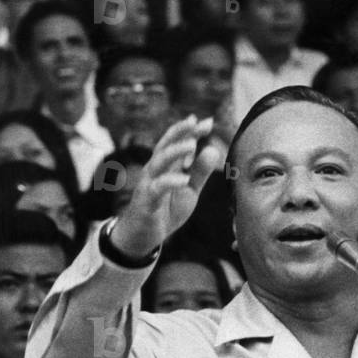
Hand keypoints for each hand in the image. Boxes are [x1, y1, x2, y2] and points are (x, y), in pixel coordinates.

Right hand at [110, 115, 219, 257]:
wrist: (143, 236)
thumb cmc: (166, 209)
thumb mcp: (189, 190)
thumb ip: (200, 172)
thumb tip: (213, 149)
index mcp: (166, 165)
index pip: (177, 143)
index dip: (190, 131)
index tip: (207, 121)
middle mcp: (155, 169)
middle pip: (165, 145)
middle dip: (181, 133)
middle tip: (197, 123)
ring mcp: (149, 183)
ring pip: (159, 162)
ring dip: (175, 152)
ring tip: (192, 144)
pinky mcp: (146, 200)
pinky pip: (157, 188)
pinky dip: (171, 182)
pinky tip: (185, 179)